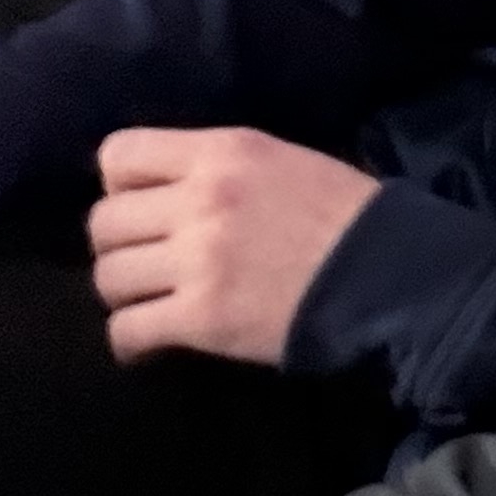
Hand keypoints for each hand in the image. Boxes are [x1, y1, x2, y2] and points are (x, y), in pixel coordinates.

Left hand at [89, 127, 380, 368]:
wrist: (392, 274)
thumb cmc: (348, 215)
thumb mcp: (283, 160)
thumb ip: (220, 168)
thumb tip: (166, 192)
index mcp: (222, 152)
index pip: (117, 155)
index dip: (120, 186)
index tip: (144, 208)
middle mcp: (200, 200)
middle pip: (102, 222)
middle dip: (118, 246)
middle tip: (147, 264)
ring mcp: (198, 261)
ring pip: (108, 277)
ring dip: (124, 294)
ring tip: (151, 303)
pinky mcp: (203, 318)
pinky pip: (127, 329)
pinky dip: (130, 340)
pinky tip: (148, 342)